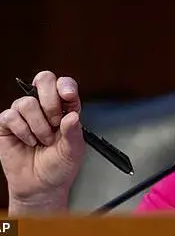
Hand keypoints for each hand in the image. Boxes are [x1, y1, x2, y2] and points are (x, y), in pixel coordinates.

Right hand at [0, 71, 84, 213]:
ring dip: (38, 124)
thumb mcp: (74, 150)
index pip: (64, 84)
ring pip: (26, 102)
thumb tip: (72, 116)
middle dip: (50, 101)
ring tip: (43, 139)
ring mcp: (25, 115)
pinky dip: (22, 130)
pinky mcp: (7, 125)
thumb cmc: (59, 166)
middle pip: (43, 80)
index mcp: (65, 108)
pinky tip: (29, 141)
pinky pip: (10, 116)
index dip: (65, 85)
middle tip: (55, 122)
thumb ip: (74, 132)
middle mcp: (45, 107)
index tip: (68, 96)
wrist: (41, 187)